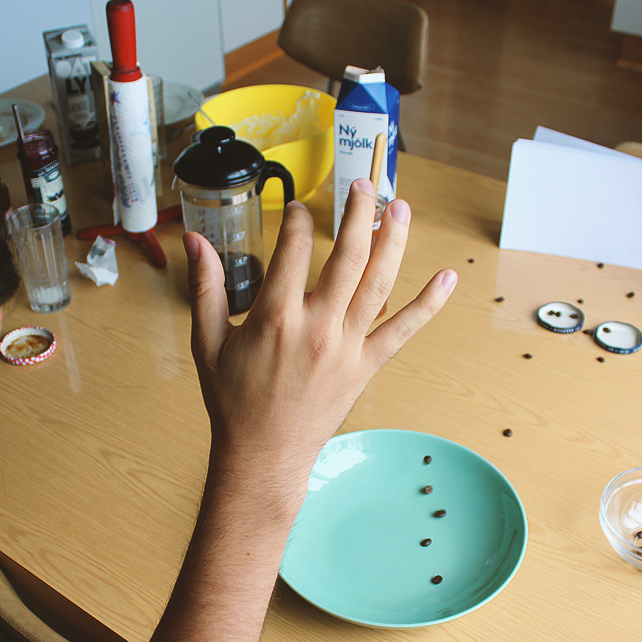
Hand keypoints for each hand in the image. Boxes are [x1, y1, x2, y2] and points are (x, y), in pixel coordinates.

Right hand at [184, 178, 456, 502]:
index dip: (299, 220)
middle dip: (358, 213)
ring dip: (394, 241)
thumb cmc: (233, 402)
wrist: (263, 456)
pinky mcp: (366, 367)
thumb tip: (194, 240)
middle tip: (363, 185)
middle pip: (348, 255)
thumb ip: (205, 287)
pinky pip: (404, 330)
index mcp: (274, 317)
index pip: (295, 249)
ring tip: (400, 207)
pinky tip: (447, 278)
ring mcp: (347, 347)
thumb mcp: (207, 341)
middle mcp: (317, 327)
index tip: (299, 208)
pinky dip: (428, 304)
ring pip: (380, 283)